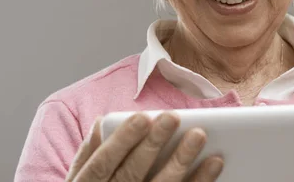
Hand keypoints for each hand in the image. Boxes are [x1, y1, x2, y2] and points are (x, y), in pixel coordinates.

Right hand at [65, 112, 223, 181]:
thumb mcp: (79, 179)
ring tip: (198, 136)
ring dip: (181, 163)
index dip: (122, 141)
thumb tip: (102, 121)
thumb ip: (91, 151)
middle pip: (132, 174)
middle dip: (153, 144)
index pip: (102, 164)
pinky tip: (214, 165)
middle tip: (173, 117)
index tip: (143, 117)